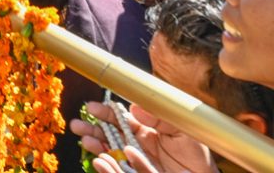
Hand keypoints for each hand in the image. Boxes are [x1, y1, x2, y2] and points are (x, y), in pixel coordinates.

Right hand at [72, 102, 216, 172]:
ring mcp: (134, 162)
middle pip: (109, 134)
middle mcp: (136, 145)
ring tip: (84, 139)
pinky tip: (98, 160)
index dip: (106, 113)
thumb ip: (160, 117)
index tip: (92, 108)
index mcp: (145, 130)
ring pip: (108, 151)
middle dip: (92, 128)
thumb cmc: (196, 157)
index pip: (121, 119)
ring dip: (94, 144)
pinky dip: (106, 166)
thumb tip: (134, 106)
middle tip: (77, 125)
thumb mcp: (182, 132)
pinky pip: (118, 170)